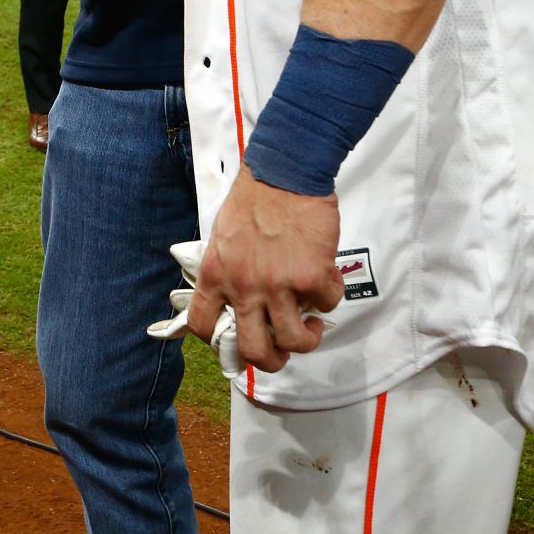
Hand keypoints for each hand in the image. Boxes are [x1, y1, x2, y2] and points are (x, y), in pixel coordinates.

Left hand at [187, 172, 344, 374]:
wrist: (284, 173)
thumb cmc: (253, 200)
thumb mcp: (222, 237)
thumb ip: (227, 271)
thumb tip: (239, 301)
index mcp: (215, 274)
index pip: (202, 325)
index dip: (220, 342)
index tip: (238, 338)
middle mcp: (243, 287)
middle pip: (254, 351)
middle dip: (272, 361)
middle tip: (283, 350)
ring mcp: (278, 286)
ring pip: (296, 341)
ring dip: (309, 339)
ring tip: (312, 324)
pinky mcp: (311, 278)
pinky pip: (327, 305)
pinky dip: (330, 297)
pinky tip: (326, 278)